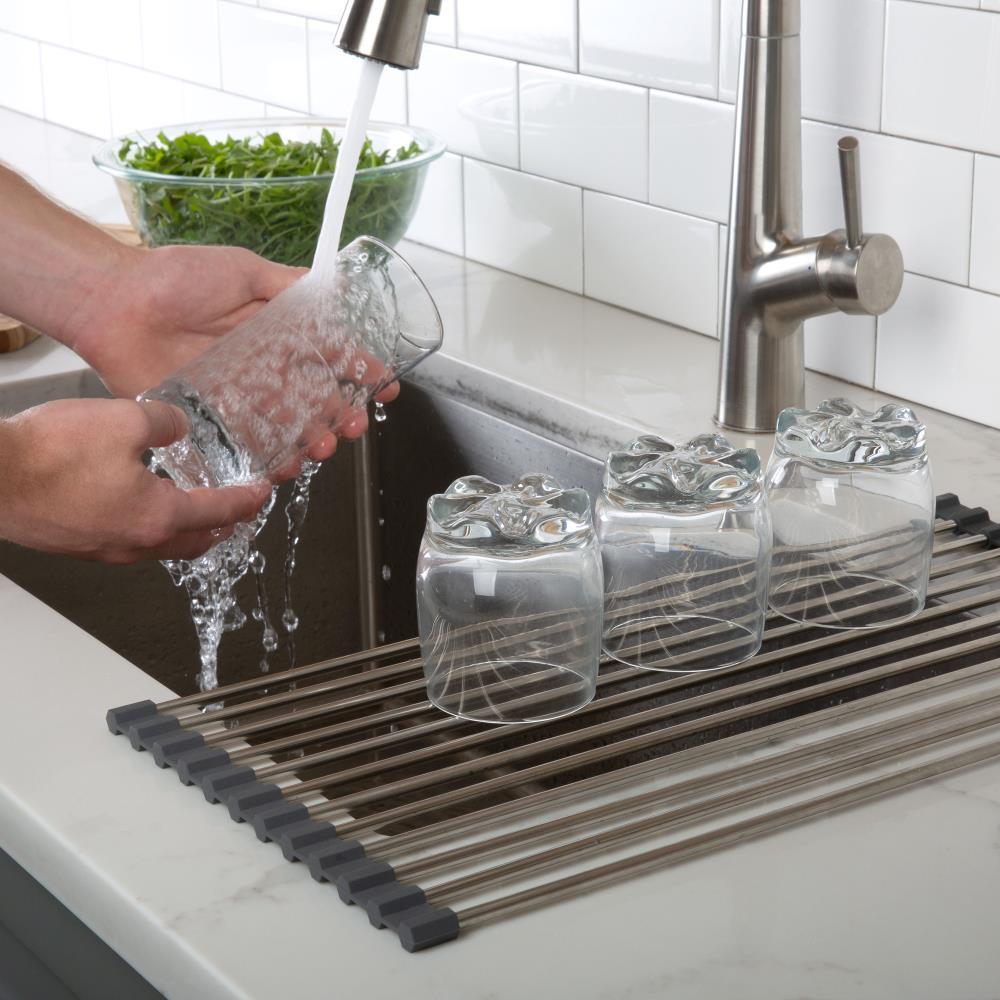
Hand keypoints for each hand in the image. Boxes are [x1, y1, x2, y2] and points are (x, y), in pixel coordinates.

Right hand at [0, 398, 269, 563]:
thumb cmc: (49, 455)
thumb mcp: (125, 420)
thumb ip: (165, 423)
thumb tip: (178, 427)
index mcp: (158, 517)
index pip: (219, 512)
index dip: (246, 501)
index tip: (262, 493)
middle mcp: (135, 543)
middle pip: (195, 543)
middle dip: (223, 527)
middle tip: (237, 511)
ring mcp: (104, 549)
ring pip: (162, 547)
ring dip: (187, 531)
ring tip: (196, 511)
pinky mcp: (77, 544)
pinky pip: (129, 543)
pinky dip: (152, 529)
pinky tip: (143, 505)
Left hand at [71, 243, 399, 464]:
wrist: (115, 303)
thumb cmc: (174, 278)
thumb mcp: (242, 270)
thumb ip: (288, 284)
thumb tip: (334, 284)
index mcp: (277, 329)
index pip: (329, 352)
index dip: (360, 369)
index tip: (386, 385)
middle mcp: (264, 363)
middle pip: (315, 396)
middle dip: (341, 414)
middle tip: (354, 427)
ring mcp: (240, 391)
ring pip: (287, 423)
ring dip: (311, 439)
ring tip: (323, 449)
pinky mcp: (212, 413)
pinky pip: (248, 440)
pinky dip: (269, 456)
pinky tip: (287, 466)